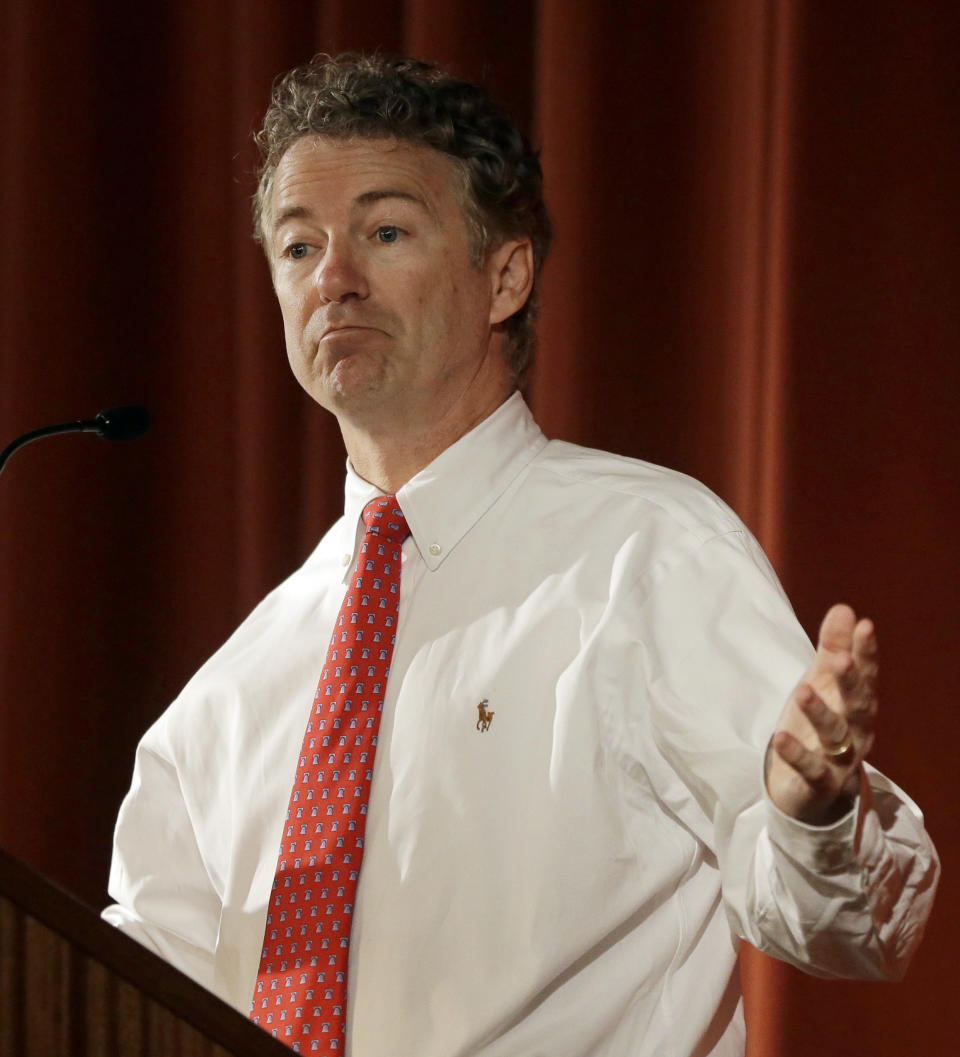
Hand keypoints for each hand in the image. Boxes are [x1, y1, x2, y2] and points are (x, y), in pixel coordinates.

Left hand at [765, 603, 877, 824]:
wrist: (806, 788)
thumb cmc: (817, 726)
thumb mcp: (822, 683)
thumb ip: (832, 648)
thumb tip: (845, 608)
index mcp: (858, 705)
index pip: (866, 676)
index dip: (866, 653)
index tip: (864, 626)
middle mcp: (856, 732)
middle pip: (857, 705)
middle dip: (851, 682)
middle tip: (841, 659)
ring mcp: (839, 760)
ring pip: (835, 736)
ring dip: (820, 713)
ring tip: (803, 691)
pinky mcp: (818, 784)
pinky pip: (810, 770)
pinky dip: (796, 754)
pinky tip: (780, 738)